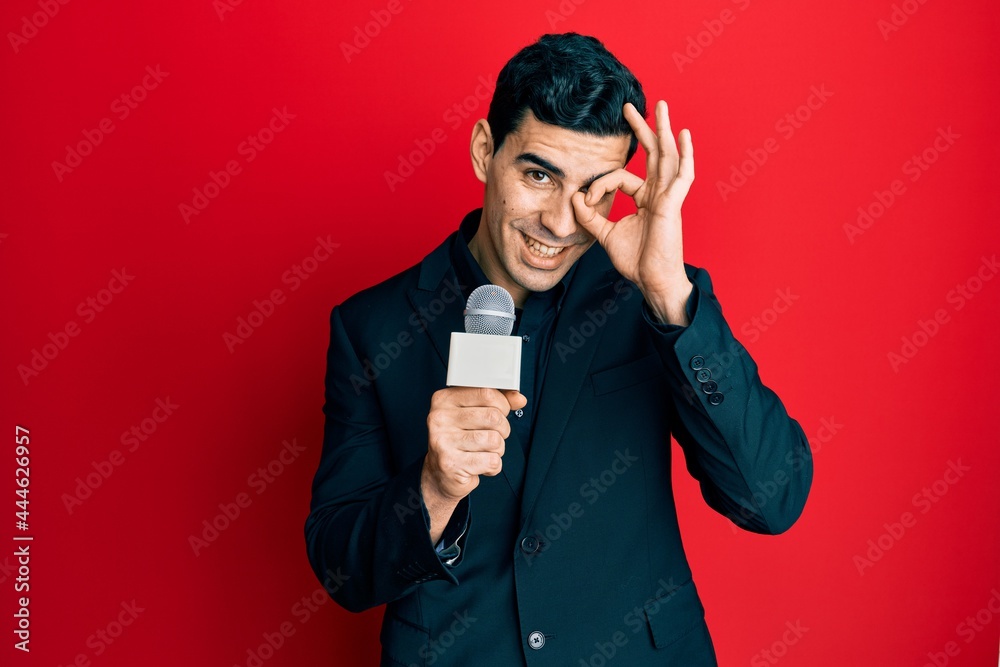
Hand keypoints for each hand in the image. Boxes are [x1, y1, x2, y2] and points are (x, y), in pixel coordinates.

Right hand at [421, 386, 526, 541]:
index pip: (487, 393)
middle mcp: (440, 418)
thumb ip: (498, 402)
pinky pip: (491, 461)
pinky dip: (493, 466)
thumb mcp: (475, 414)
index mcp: (444, 400)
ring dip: (498, 449)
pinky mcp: (451, 464)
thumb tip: (519, 399)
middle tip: (493, 436)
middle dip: (503, 429)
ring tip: (484, 452)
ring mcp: (443, 441)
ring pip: (494, 440)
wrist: (440, 474)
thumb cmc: (460, 440)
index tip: (500, 413)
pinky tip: (481, 465)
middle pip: (493, 417)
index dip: (503, 405)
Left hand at [571, 100, 694, 324]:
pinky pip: (683, 175)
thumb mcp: (605, 235)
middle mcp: (659, 193)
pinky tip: (684, 135)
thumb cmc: (637, 261)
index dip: (600, 185)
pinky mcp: (673, 205)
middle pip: (653, 153)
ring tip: (661, 106)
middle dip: (642, 129)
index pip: (621, 177)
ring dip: (663, 130)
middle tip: (630, 106)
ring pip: (667, 156)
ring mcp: (669, 197)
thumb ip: (591, 217)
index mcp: (646, 199)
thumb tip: (575, 198)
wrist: (652, 281)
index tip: (586, 201)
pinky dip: (685, 155)